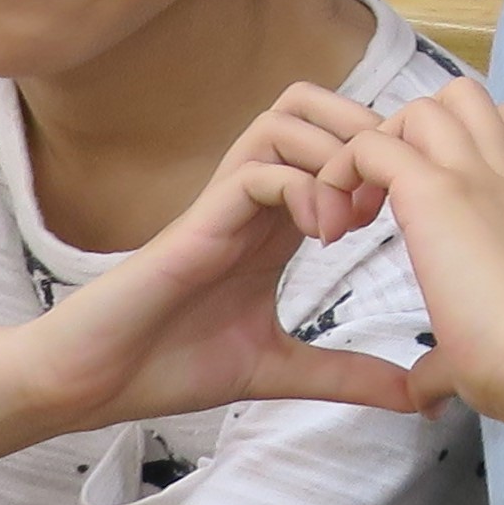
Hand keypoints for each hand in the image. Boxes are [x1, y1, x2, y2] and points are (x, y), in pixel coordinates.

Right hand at [7, 86, 422, 431]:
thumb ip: (345, 374)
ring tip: (350, 221)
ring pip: (287, 119)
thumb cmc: (169, 366)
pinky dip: (301, 188)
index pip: (338, 147)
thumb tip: (414, 396)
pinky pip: (257, 169)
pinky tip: (318, 237)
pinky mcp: (197, 222)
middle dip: (366, 136)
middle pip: (315, 108)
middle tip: (386, 199)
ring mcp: (223, 204)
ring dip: (335, 156)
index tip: (409, 216)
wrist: (88, 384)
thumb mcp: (280, 369)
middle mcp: (253, 200)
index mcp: (277, 223)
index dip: (384, 162)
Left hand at [330, 83, 503, 419]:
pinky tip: (337, 226)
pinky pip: (372, 145)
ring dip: (382, 143)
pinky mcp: (435, 190)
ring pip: (422, 105)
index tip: (420, 207)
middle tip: (384, 198)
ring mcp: (474, 176)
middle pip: (463, 98)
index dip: (458, 145)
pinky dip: (345, 171)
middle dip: (414, 132)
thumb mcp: (491, 343)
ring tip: (361, 207)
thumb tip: (424, 396)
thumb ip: (449, 362)